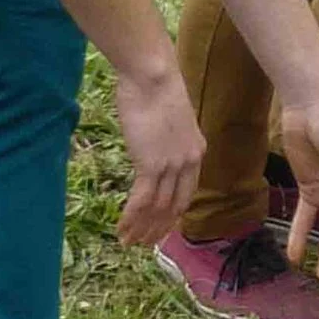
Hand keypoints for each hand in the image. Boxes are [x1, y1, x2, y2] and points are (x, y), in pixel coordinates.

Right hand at [114, 63, 205, 248]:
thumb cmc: (155, 87)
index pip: (187, 193)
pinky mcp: (152, 164)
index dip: (172, 214)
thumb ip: (164, 139)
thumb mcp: (168, 118)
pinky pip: (142, 200)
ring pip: (158, 207)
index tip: (160, 226)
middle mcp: (189, 162)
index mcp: (196, 151)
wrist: (152, 76)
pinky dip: (131, 217)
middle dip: (157, 228)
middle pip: (174, 206)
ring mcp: (172, 165)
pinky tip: (122, 228)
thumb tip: (151, 146)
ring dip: (141, 228)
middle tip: (142, 243)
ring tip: (127, 241)